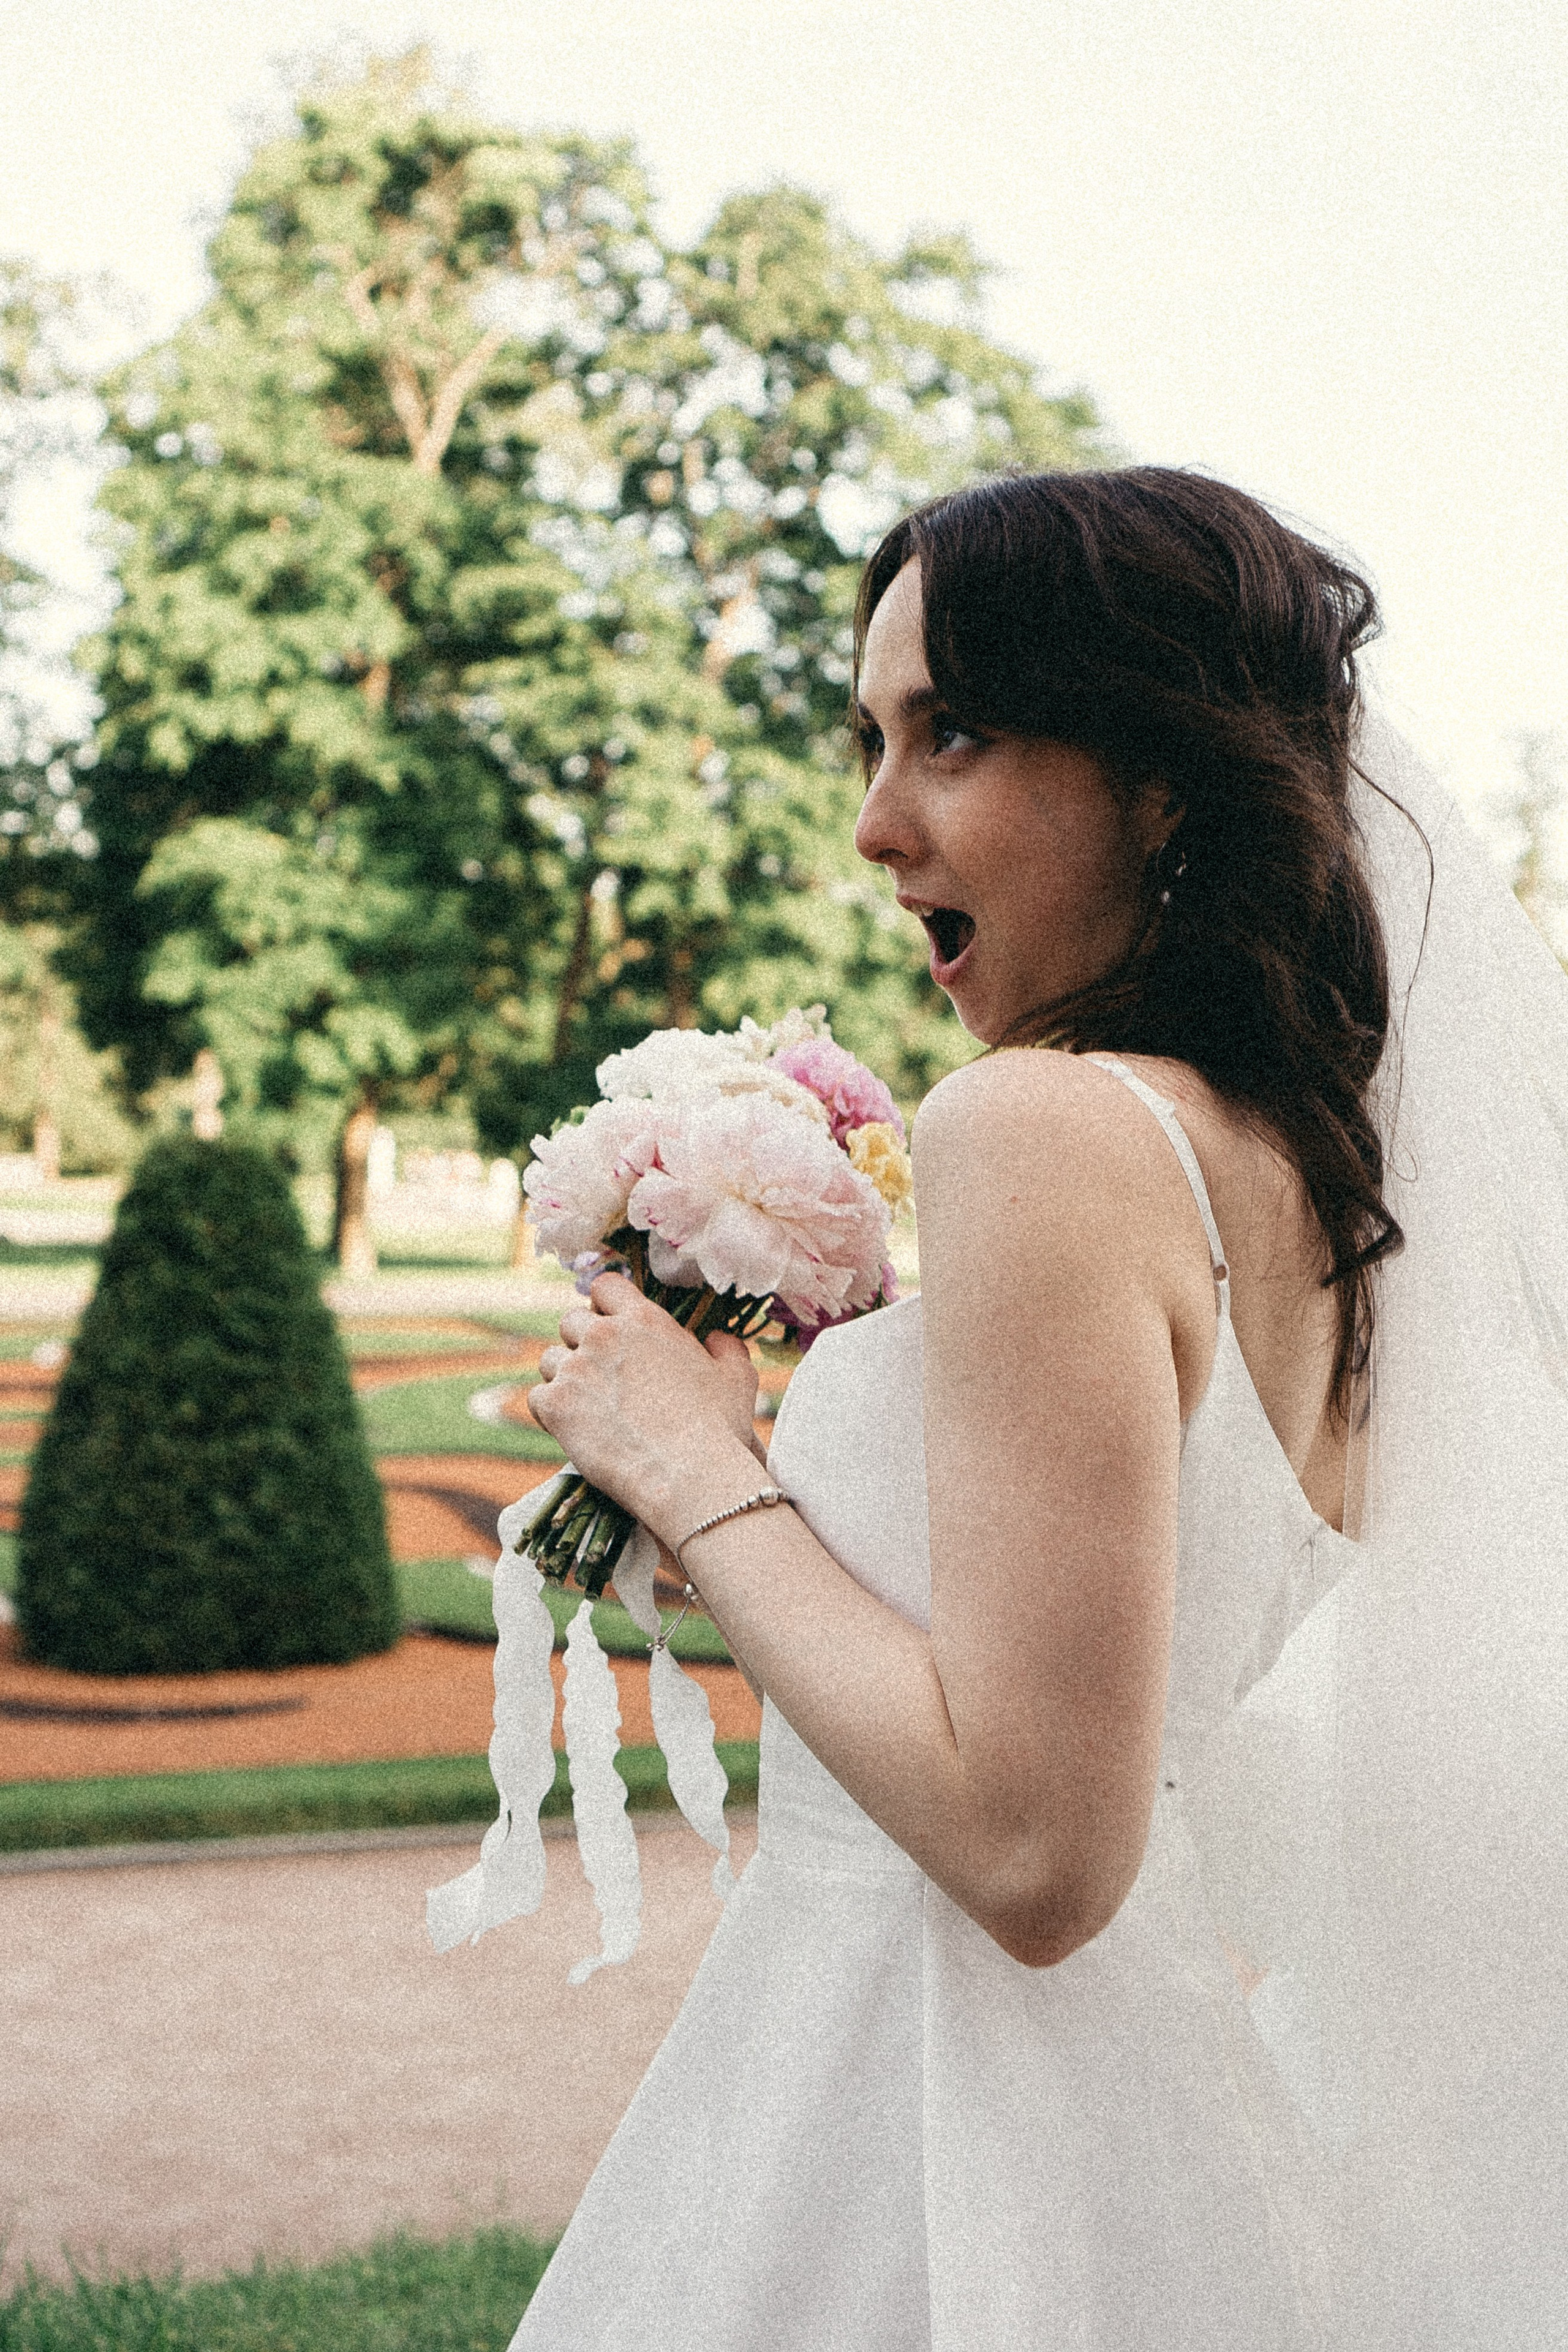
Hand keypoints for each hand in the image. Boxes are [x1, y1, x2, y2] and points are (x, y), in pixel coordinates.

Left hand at [528, 1274, 763, 1543]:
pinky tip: (574, 1430)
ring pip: (550, 1360)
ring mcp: (576, 1369)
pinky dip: (552, 1413)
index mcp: (644, 1320)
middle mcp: (604, 1336)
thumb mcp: (737, 1378)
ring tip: (588, 1407)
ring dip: (565, 1379)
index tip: (610, 1327)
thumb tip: (716, 1338)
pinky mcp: (556, 1405)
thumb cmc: (719, 1429)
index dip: (604, 1306)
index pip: (605, 1286)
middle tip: (600, 1376)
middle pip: (570, 1321)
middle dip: (580, 1344)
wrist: (689, 1475)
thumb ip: (726, 1349)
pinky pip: (538, 1397)